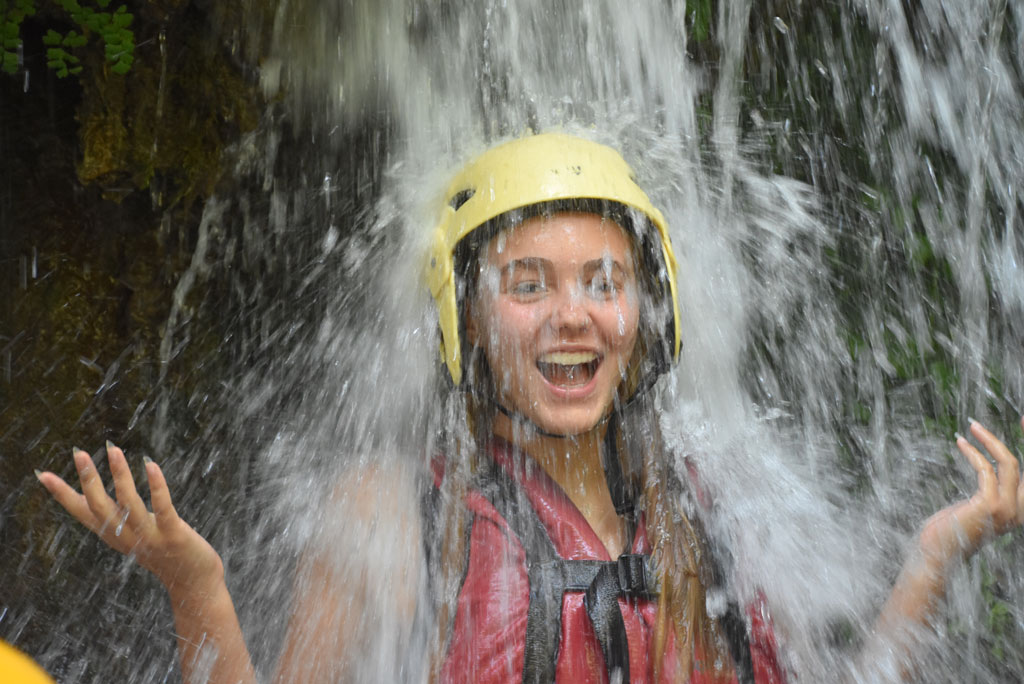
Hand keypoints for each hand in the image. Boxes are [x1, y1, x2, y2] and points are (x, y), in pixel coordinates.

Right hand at [37, 443, 223, 598]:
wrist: (192, 581)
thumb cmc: (161, 551)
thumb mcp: (130, 534)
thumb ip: (113, 517)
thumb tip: (91, 493)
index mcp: (112, 535)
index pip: (81, 512)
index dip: (61, 494)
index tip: (41, 474)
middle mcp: (125, 536)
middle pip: (99, 506)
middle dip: (88, 479)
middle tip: (79, 452)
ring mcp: (149, 536)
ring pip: (129, 503)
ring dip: (120, 475)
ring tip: (113, 449)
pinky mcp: (173, 534)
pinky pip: (163, 507)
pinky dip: (156, 486)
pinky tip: (150, 464)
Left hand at [919, 416, 1023, 565]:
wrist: (936, 553)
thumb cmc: (951, 530)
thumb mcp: (977, 506)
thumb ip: (991, 490)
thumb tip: (991, 467)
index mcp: (1020, 510)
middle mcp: (1019, 511)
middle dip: (1022, 438)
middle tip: (1015, 418)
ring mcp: (1007, 509)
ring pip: (1009, 462)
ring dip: (989, 440)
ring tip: (972, 425)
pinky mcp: (989, 505)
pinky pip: (986, 469)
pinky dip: (973, 452)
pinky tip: (961, 442)